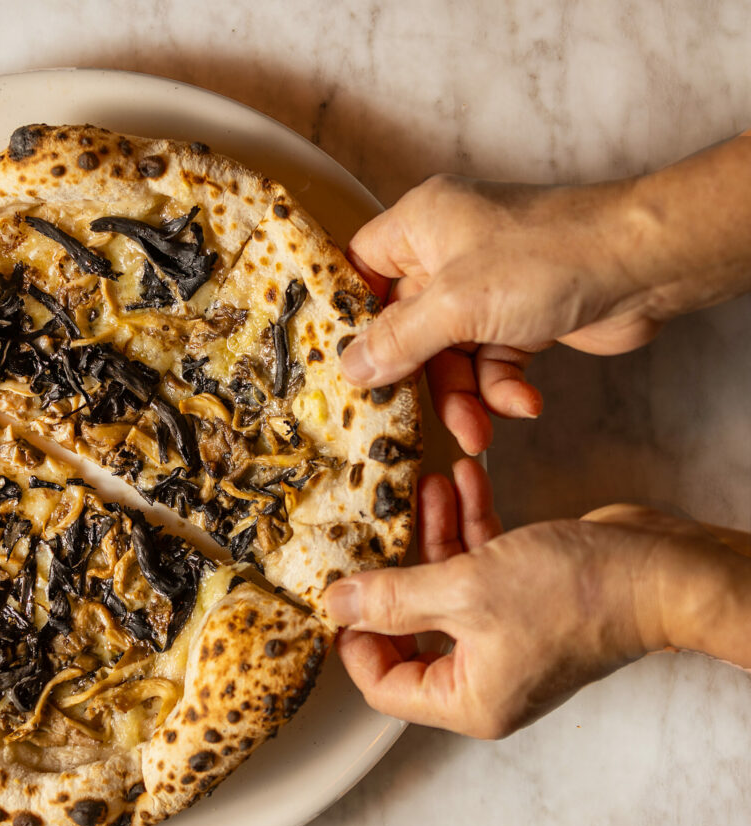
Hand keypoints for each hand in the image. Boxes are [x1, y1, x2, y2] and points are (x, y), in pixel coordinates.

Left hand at [322, 459, 750, 738]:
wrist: (665, 572)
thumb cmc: (576, 595)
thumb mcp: (465, 591)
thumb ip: (395, 597)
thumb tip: (336, 604)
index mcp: (467, 699)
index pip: (383, 685)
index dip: (356, 639)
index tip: (344, 589)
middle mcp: (485, 677)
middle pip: (410, 630)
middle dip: (396, 571)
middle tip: (375, 529)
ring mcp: (508, 638)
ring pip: (446, 587)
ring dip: (435, 533)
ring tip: (424, 486)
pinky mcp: (528, 600)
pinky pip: (480, 566)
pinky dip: (470, 526)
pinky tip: (461, 480)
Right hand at [343, 176, 660, 454]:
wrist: (648, 263)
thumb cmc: (551, 256)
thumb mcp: (456, 304)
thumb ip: (399, 341)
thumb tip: (350, 369)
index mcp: (422, 225)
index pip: (362, 269)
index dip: (351, 316)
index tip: (346, 362)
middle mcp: (449, 252)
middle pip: (406, 326)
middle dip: (421, 377)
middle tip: (412, 417)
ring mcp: (487, 286)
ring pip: (451, 354)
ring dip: (465, 396)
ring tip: (480, 430)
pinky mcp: (522, 316)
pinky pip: (492, 363)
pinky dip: (503, 388)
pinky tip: (522, 402)